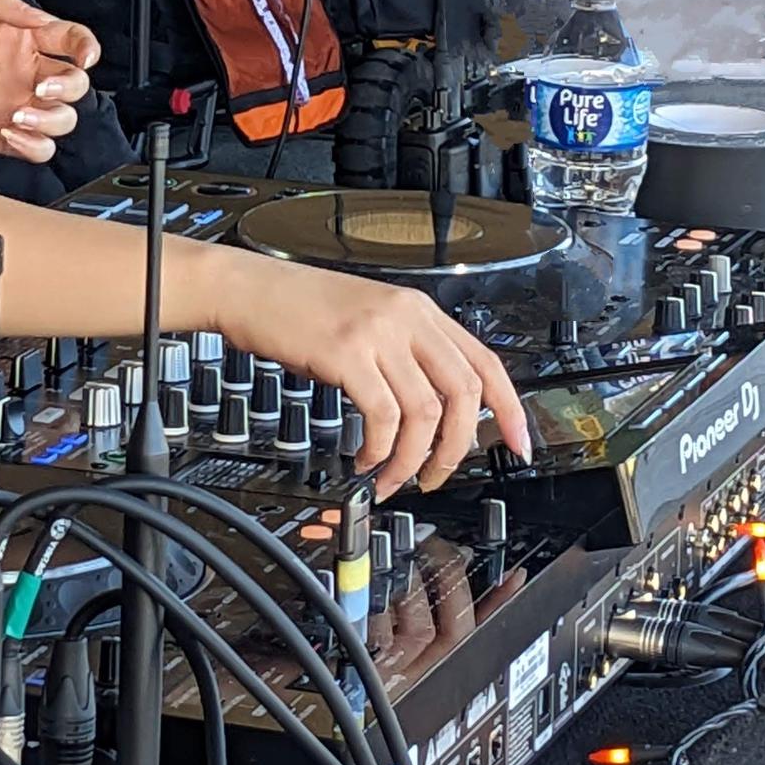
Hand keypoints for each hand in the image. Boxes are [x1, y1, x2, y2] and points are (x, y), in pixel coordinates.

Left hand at [0, 0, 97, 160]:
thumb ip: (1, 8)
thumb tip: (38, 14)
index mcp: (17, 37)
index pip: (69, 38)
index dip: (85, 46)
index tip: (84, 55)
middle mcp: (21, 71)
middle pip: (74, 82)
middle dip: (68, 87)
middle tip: (40, 87)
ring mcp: (14, 105)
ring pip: (63, 118)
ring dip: (52, 119)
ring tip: (19, 114)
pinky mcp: (1, 136)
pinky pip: (39, 148)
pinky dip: (36, 145)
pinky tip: (11, 132)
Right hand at [215, 253, 531, 499]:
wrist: (246, 287)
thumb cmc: (297, 307)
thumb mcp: (367, 320)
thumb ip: (404, 354)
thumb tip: (435, 411)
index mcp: (417, 309)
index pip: (485, 361)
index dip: (510, 409)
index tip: (518, 444)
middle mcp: (406, 316)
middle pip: (464, 392)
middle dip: (458, 448)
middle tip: (436, 475)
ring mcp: (377, 333)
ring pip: (425, 411)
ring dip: (413, 459)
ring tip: (393, 477)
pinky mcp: (346, 352)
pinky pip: (383, 416)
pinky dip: (380, 450)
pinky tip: (366, 459)